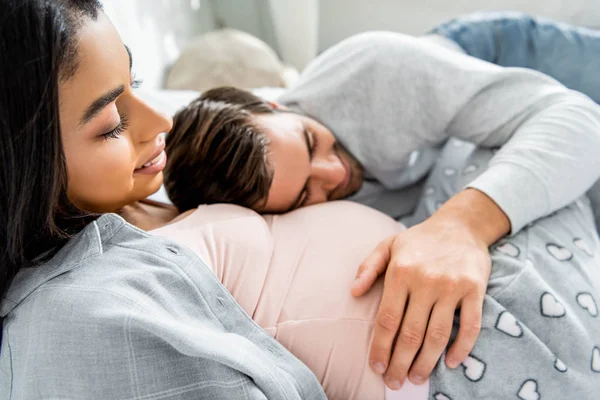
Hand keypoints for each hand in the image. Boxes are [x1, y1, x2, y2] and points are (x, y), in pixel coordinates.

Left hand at [351, 189, 508, 389]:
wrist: (461, 225)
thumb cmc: (419, 239)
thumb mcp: (388, 245)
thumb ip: (368, 268)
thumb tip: (353, 292)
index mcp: (401, 272)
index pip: (388, 319)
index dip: (380, 347)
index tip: (376, 367)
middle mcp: (426, 281)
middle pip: (411, 333)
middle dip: (400, 363)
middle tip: (395, 382)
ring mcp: (453, 287)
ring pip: (438, 335)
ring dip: (427, 362)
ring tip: (417, 378)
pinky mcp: (475, 290)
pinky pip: (471, 326)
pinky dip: (462, 348)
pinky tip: (451, 363)